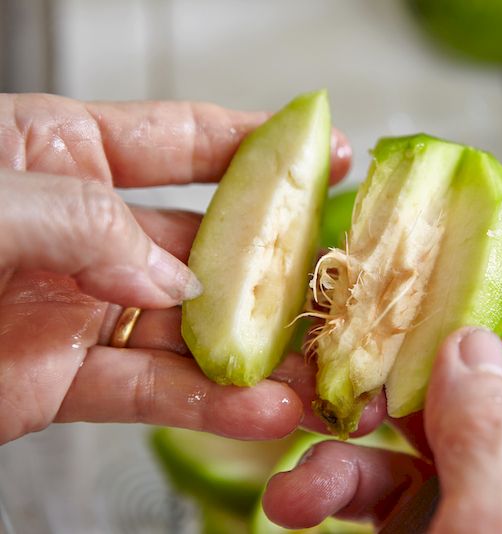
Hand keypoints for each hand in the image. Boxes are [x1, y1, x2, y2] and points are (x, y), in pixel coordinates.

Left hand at [0, 93, 358, 443]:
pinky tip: (262, 412)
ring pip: (191, 334)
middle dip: (280, 276)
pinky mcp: (60, 382)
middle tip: (342, 295)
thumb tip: (176, 284)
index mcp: (62, 156)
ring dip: (260, 360)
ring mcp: (78, 308)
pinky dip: (207, 406)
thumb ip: (91, 225)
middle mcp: (85, 232)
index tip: (329, 154)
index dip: (260, 146)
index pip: (182, 140)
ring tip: (323, 378)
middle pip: (209, 248)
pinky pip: (148, 393)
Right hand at [262, 289, 501, 532]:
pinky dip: (335, 503)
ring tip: (295, 489)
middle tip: (343, 392)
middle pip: (463, 416)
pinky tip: (297, 508)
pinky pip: (379, 514)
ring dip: (343, 465)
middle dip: (395, 402)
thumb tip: (475, 343)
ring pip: (406, 469)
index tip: (454, 281)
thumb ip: (493, 440)